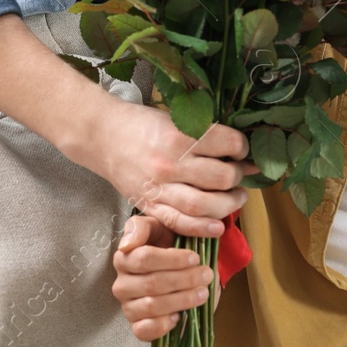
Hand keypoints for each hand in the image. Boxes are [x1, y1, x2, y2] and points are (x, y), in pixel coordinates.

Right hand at [84, 98, 260, 237]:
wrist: (103, 136)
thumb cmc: (143, 124)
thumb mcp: (175, 118)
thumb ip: (204, 133)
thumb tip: (239, 148)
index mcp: (179, 135)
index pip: (228, 144)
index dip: (242, 147)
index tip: (243, 149)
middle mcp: (170, 163)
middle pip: (221, 177)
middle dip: (239, 176)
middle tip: (241, 173)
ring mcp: (159, 188)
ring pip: (204, 205)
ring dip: (229, 204)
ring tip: (237, 197)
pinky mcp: (149, 205)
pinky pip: (179, 223)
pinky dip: (202, 228)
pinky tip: (219, 226)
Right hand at [112, 215, 212, 341]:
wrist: (181, 271)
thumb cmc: (171, 245)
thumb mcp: (162, 226)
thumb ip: (143, 227)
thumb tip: (127, 243)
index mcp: (125, 256)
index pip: (145, 258)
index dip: (173, 259)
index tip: (195, 257)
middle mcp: (122, 282)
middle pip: (152, 283)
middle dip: (184, 279)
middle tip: (206, 275)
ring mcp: (128, 306)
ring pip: (152, 306)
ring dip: (182, 300)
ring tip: (202, 293)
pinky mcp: (136, 325)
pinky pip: (145, 330)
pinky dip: (164, 325)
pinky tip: (180, 316)